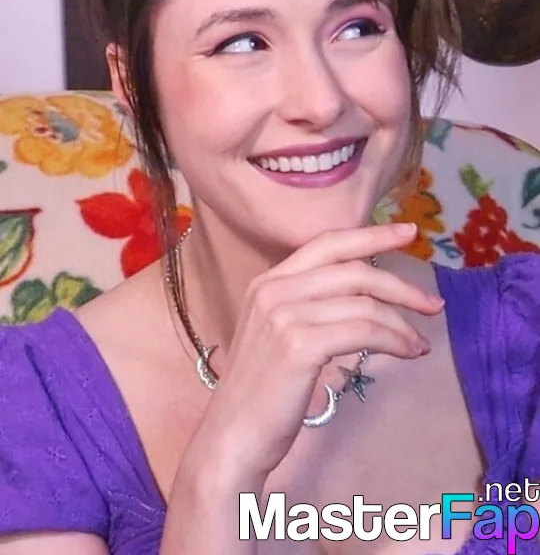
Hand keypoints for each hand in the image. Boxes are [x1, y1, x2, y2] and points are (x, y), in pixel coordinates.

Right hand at [181, 223, 443, 488]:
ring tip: (419, 344)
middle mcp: (273, 289)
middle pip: (353, 271)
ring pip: (364, 304)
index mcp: (268, 281)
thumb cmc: (263, 391)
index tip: (408, 232)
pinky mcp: (299, 345)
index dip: (371, 235)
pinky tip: (408, 353)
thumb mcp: (279, 333)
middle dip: (400, 285)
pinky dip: (394, 340)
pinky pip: (364, 331)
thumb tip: (366, 293)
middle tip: (433, 303)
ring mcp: (284, 315)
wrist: (232, 435)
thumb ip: (309, 304)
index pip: (328, 244)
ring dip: (402, 324)